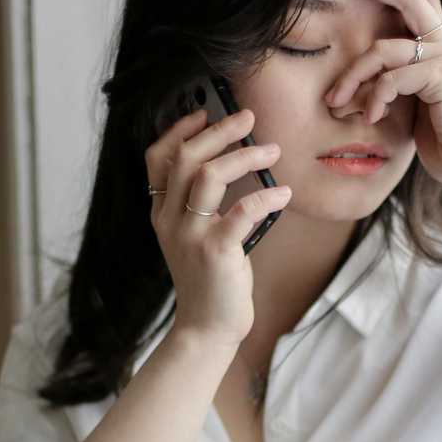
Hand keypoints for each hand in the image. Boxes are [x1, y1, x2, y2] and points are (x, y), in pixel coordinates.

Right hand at [145, 107, 291, 347]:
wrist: (207, 328)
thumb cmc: (210, 280)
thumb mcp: (194, 237)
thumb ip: (199, 204)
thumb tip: (231, 162)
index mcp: (162, 213)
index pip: (157, 158)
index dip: (179, 130)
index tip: (204, 112)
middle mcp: (170, 220)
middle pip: (186, 157)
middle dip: (220, 131)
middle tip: (249, 118)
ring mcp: (190, 235)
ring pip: (210, 175)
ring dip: (246, 156)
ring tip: (274, 150)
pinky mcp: (216, 251)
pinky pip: (243, 210)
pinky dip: (267, 196)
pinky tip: (284, 192)